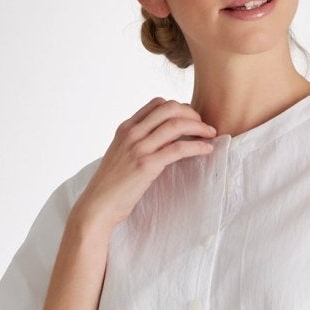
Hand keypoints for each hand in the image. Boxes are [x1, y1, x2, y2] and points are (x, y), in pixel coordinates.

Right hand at [74, 98, 217, 232]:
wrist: (98, 206)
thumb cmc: (111, 186)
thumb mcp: (121, 156)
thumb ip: (137, 144)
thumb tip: (159, 142)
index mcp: (125, 128)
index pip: (157, 104)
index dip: (178, 107)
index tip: (191, 119)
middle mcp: (131, 133)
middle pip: (169, 108)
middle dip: (192, 114)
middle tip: (204, 126)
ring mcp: (138, 148)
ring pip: (176, 125)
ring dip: (199, 127)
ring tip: (211, 134)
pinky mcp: (146, 165)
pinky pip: (179, 149)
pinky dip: (197, 147)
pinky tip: (207, 149)